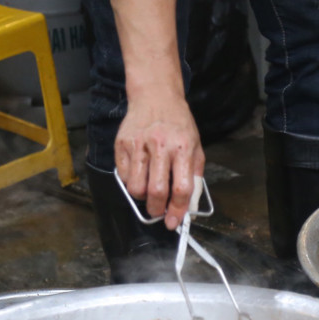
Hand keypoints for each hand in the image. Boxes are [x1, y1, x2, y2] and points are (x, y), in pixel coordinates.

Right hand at [114, 95, 204, 230]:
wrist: (156, 96)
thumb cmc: (179, 124)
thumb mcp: (196, 147)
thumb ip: (194, 177)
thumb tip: (188, 207)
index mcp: (183, 148)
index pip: (181, 188)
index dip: (177, 211)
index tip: (174, 222)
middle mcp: (160, 146)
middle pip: (155, 191)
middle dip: (156, 210)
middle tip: (158, 212)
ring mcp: (138, 144)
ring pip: (135, 187)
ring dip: (142, 198)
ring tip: (148, 192)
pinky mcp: (122, 143)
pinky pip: (123, 175)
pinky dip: (130, 182)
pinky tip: (139, 175)